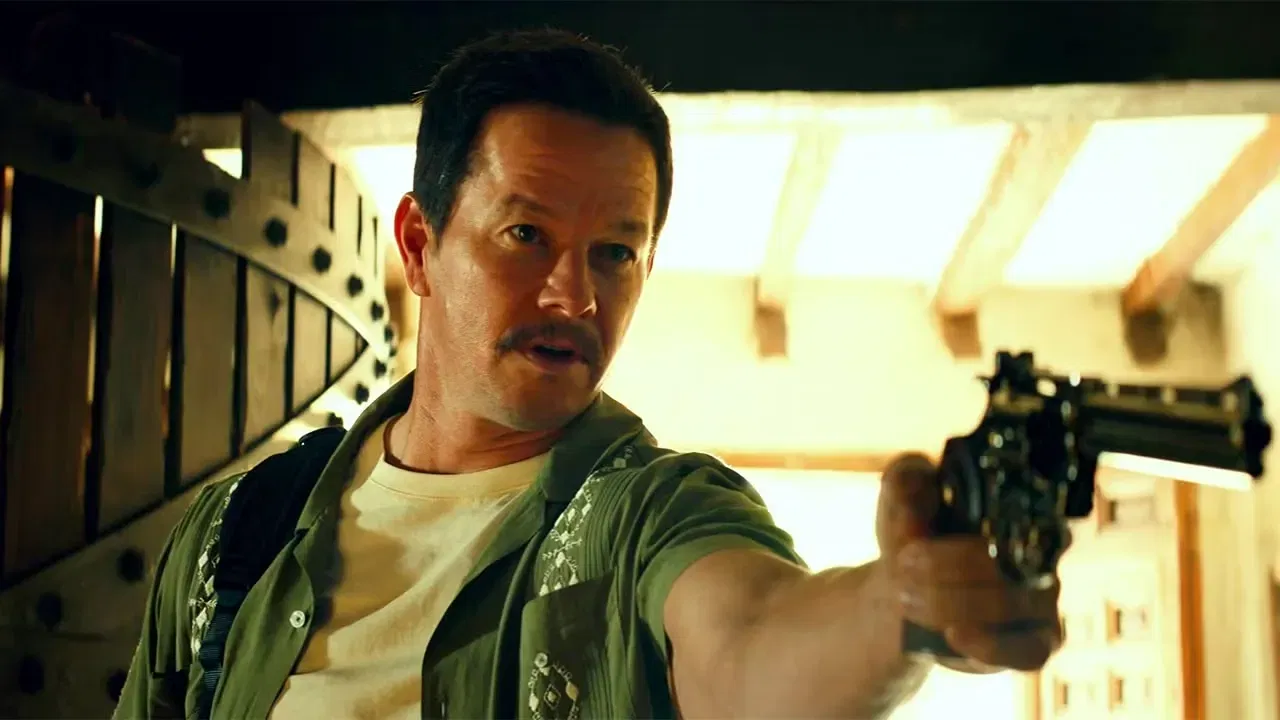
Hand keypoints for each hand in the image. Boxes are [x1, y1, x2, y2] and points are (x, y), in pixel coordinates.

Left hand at [875, 453, 1065, 672]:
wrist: (906, 590)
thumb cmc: (914, 536)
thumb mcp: (901, 500)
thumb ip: (905, 481)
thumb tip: (910, 488)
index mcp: (1018, 514)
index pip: (1013, 515)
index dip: (960, 531)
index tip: (908, 548)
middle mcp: (1041, 556)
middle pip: (1002, 561)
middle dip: (943, 568)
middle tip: (902, 569)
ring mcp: (1043, 602)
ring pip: (1007, 603)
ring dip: (950, 603)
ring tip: (905, 599)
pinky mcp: (1034, 644)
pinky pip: (1027, 652)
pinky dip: (989, 645)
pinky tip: (951, 634)